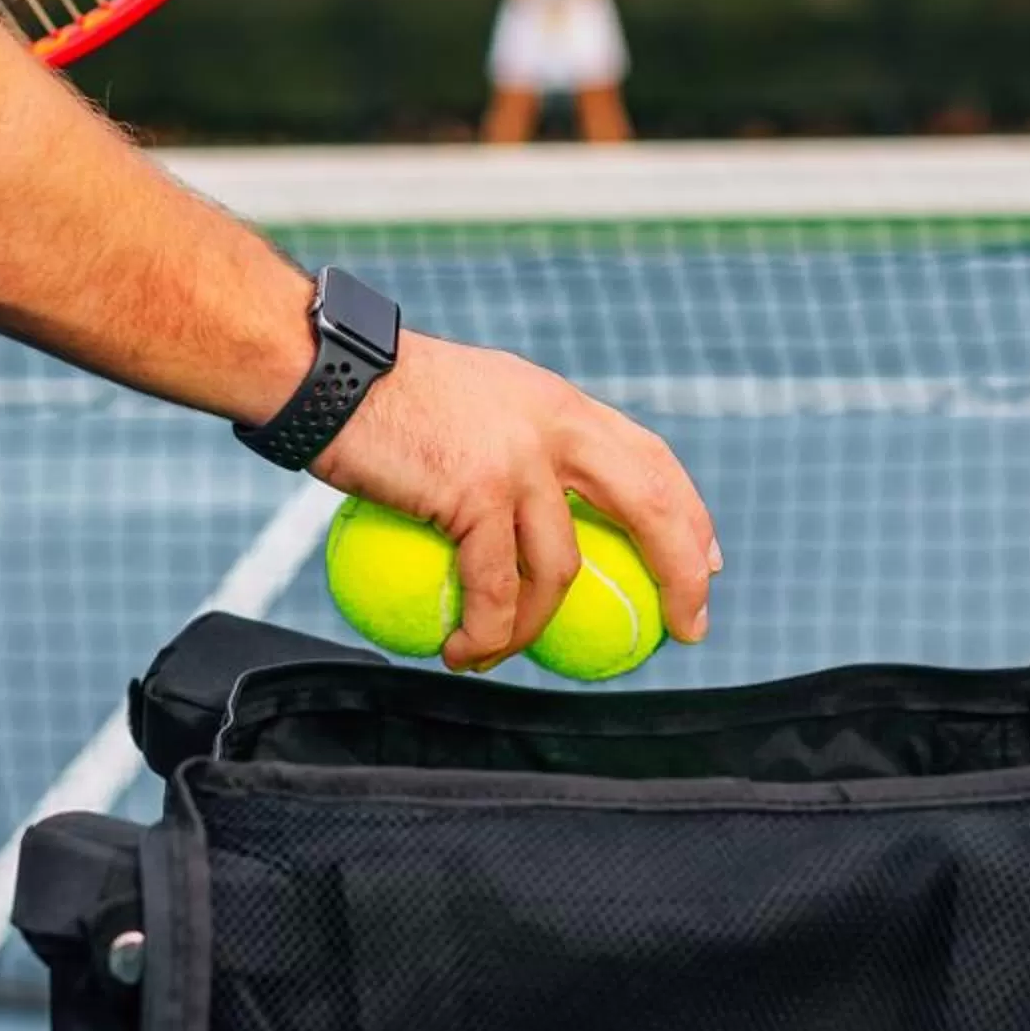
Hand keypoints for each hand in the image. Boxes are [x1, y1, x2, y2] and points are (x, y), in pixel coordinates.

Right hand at [314, 333, 720, 672]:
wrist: (323, 373)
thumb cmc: (374, 395)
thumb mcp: (466, 402)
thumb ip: (508, 441)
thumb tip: (524, 506)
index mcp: (557, 401)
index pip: (649, 456)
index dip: (688, 511)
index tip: (706, 560)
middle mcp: (554, 423)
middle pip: (649, 504)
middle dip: (682, 571)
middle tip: (684, 628)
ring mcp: (520, 458)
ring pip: (564, 568)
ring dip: (538, 630)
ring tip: (499, 656)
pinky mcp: (476, 492)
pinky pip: (496, 589)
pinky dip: (485, 632)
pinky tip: (460, 650)